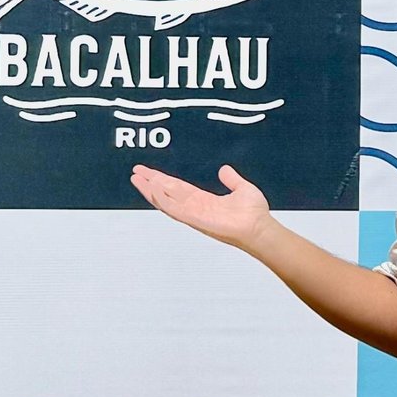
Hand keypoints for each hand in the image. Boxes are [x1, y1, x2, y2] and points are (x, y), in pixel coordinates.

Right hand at [131, 164, 274, 252]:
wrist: (259, 227)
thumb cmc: (254, 214)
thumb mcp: (242, 188)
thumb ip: (232, 179)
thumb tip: (225, 169)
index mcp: (203, 200)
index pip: (177, 187)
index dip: (163, 179)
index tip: (150, 172)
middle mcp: (195, 207)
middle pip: (167, 192)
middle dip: (151, 182)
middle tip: (137, 172)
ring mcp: (193, 214)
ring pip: (166, 200)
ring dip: (151, 189)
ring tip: (138, 179)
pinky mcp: (195, 219)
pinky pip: (174, 209)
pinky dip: (163, 200)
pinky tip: (152, 190)